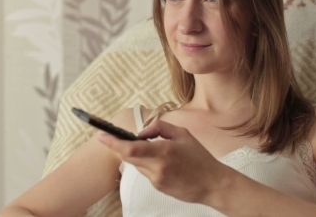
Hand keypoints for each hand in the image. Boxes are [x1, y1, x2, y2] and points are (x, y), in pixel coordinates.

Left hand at [98, 120, 230, 204]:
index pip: (130, 148)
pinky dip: (147, 164)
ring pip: (136, 165)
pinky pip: (145, 172)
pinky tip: (162, 162)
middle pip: (128, 157)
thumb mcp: (183, 134)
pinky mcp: (158, 188)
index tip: (101, 135)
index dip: (113, 142)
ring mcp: (156, 180)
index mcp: (164, 151)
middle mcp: (157, 167)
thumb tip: (142, 132)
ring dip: (137, 155)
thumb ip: (160, 128)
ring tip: (153, 149)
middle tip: (115, 137)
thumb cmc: (200, 158)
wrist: (213, 185)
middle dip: (121, 146)